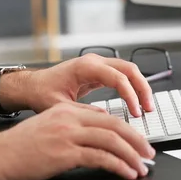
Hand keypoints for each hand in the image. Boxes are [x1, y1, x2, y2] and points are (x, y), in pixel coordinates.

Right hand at [0, 102, 155, 179]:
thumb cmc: (20, 145)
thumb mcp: (50, 123)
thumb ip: (74, 122)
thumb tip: (100, 125)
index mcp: (68, 109)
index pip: (107, 116)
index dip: (128, 130)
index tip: (139, 142)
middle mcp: (70, 118)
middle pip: (114, 126)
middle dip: (137, 141)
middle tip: (149, 153)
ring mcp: (68, 135)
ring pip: (111, 141)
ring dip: (131, 155)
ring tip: (141, 167)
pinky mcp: (64, 153)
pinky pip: (100, 158)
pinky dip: (118, 166)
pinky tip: (126, 173)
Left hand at [9, 54, 154, 116]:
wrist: (32, 86)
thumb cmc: (42, 93)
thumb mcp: (61, 107)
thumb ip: (84, 111)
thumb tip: (105, 118)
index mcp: (86, 67)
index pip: (118, 78)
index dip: (131, 95)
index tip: (136, 112)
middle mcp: (94, 61)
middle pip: (130, 69)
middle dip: (142, 88)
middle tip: (148, 108)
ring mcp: (97, 64)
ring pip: (129, 70)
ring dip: (140, 87)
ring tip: (146, 106)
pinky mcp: (98, 71)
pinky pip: (122, 75)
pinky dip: (132, 87)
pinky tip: (135, 101)